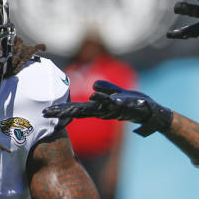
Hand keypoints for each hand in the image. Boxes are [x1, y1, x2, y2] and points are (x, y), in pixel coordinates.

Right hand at [43, 80, 172, 136]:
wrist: (152, 112)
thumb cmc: (133, 104)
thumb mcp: (118, 94)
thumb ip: (107, 89)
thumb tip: (94, 85)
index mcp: (99, 109)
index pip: (77, 110)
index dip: (62, 111)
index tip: (46, 112)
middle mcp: (103, 111)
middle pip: (80, 111)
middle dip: (63, 112)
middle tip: (47, 113)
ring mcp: (113, 110)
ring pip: (94, 108)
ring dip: (79, 108)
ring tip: (65, 107)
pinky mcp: (125, 106)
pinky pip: (112, 102)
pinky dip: (104, 98)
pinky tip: (95, 95)